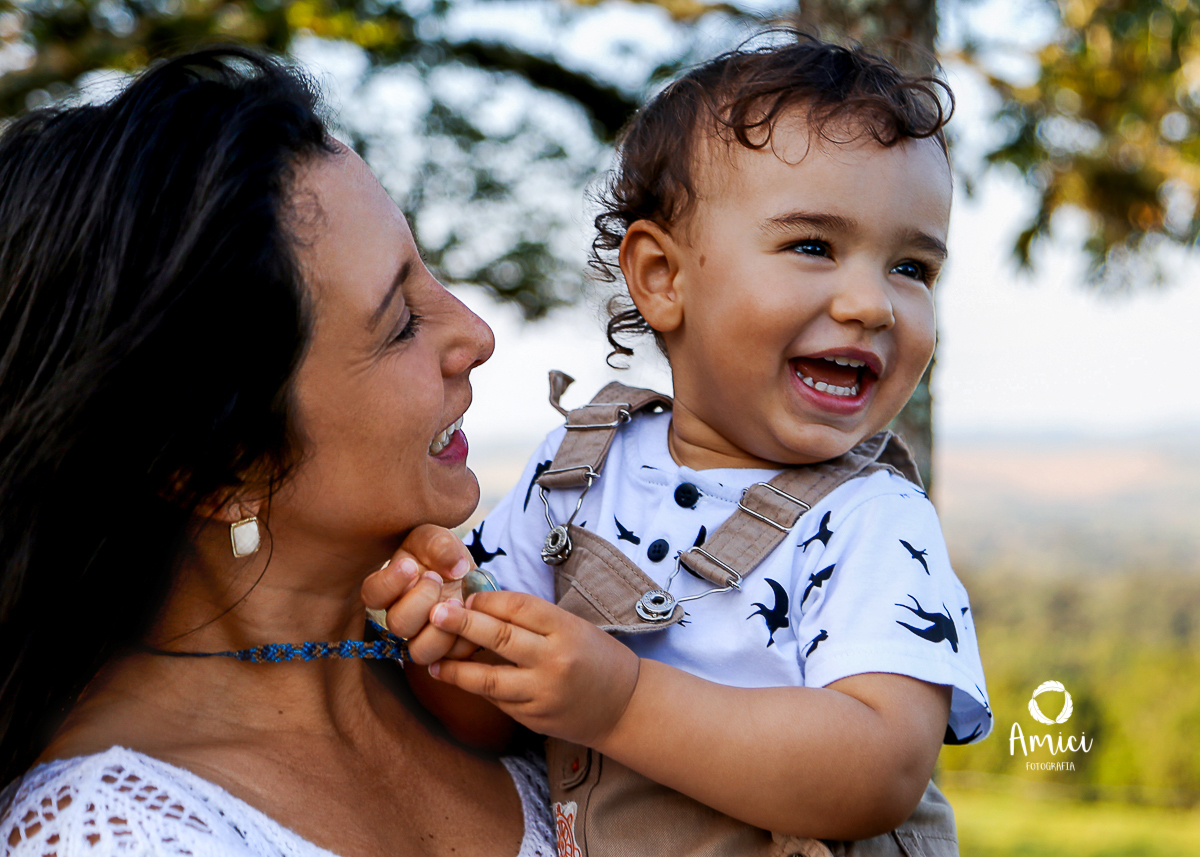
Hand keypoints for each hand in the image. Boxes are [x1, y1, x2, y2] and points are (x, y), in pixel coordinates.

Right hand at [361, 524, 476, 663]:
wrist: (471, 577)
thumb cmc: (445, 556)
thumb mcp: (439, 539)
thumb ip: (439, 545)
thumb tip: (454, 567)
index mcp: (391, 588)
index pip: (372, 594)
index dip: (388, 584)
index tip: (410, 566)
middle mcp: (402, 616)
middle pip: (397, 624)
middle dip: (420, 601)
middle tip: (436, 579)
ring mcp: (423, 637)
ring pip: (419, 651)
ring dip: (440, 629)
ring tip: (456, 602)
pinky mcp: (448, 650)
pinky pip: (451, 656)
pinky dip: (464, 638)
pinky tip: (472, 615)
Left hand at [426, 591, 640, 746]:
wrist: (625, 707)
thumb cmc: (596, 658)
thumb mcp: (573, 627)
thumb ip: (533, 619)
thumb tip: (482, 603)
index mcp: (566, 630)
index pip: (518, 608)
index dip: (487, 600)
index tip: (465, 597)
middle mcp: (554, 661)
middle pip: (499, 637)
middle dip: (461, 625)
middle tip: (434, 614)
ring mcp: (543, 693)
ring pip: (488, 679)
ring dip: (456, 669)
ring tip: (432, 662)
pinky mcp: (535, 718)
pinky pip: (498, 701)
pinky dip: (477, 689)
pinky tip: (460, 680)